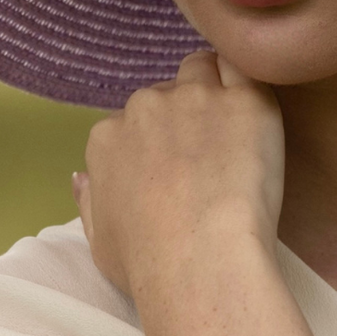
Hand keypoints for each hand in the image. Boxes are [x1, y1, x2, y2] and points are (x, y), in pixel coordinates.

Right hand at [75, 52, 284, 300]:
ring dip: (214, 88)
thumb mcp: (100, 243)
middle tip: (210, 154)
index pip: (131, 122)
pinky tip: (256, 113)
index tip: (177, 168)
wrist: (201, 261)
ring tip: (234, 127)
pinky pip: (244, 71)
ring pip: (202, 70)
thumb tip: (80, 178)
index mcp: (108, 138)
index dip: (156, 142)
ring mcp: (195, 98)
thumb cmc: (148, 265)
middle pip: (166, 93)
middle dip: (185, 114)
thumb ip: (89, 203)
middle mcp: (144, 107)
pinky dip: (248, 83)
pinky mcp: (244, 102)